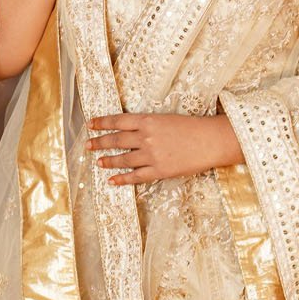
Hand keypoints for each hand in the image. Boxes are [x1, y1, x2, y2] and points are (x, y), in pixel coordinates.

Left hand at [87, 112, 242, 184]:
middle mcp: (146, 138)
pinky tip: (112, 180)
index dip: (102, 123)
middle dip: (99, 142)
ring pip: (123, 159)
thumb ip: (148, 125)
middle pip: (116, 140)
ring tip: (98, 162)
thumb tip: (132, 131)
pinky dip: (122, 179)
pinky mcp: (159, 171)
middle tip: (88, 145)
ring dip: (108, 161)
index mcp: (148, 121)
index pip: (118, 121)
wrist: (211, 141)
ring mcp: (151, 155)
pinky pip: (136, 176)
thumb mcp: (166, 119)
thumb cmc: (193, 127)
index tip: (90, 124)